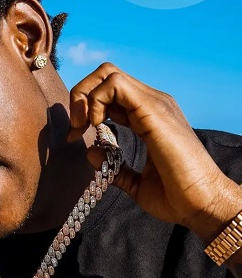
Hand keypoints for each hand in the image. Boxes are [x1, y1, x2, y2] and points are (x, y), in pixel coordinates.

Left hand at [68, 63, 241, 242]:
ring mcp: (154, 104)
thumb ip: (114, 166)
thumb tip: (91, 152)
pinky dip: (96, 100)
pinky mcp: (153, 109)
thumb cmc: (175, 196)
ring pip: (108, 73)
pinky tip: (96, 125)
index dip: (85, 109)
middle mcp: (150, 104)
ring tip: (82, 126)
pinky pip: (115, 84)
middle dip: (80, 95)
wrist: (201, 204)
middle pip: (105, 75)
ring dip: (85, 96)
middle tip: (75, 127)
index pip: (109, 93)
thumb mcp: (135, 183)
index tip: (75, 136)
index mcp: (147, 116)